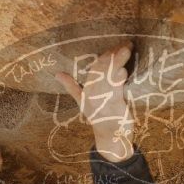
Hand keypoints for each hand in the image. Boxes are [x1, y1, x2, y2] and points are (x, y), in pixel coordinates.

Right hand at [55, 41, 134, 161]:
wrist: (109, 139)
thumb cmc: (100, 119)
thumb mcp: (83, 103)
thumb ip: (71, 87)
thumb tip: (57, 74)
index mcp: (86, 93)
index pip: (94, 70)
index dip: (104, 56)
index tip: (115, 46)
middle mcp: (92, 96)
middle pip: (101, 71)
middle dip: (112, 55)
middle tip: (125, 44)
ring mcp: (102, 102)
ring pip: (108, 77)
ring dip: (117, 62)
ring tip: (126, 49)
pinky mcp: (113, 107)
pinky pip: (115, 90)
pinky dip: (119, 79)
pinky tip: (124, 70)